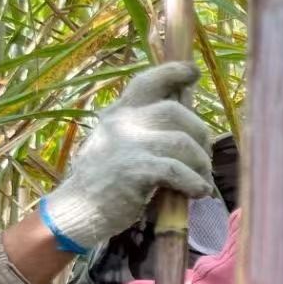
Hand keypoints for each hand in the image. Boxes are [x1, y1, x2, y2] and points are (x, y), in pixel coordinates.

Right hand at [41, 63, 214, 252]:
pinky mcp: (135, 170)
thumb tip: (187, 116)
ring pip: (182, 141)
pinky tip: (197, 192)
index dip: (173, 73)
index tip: (193, 72)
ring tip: (201, 180)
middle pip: (176, 112)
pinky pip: (177, 170)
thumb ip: (144, 127)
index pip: (148, 81)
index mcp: (119, 112)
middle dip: (200, 135)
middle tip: (204, 160)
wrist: (78, 211)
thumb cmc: (106, 180)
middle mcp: (122, 121)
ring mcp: (127, 144)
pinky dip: (194, 182)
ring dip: (201, 164)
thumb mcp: (119, 143)